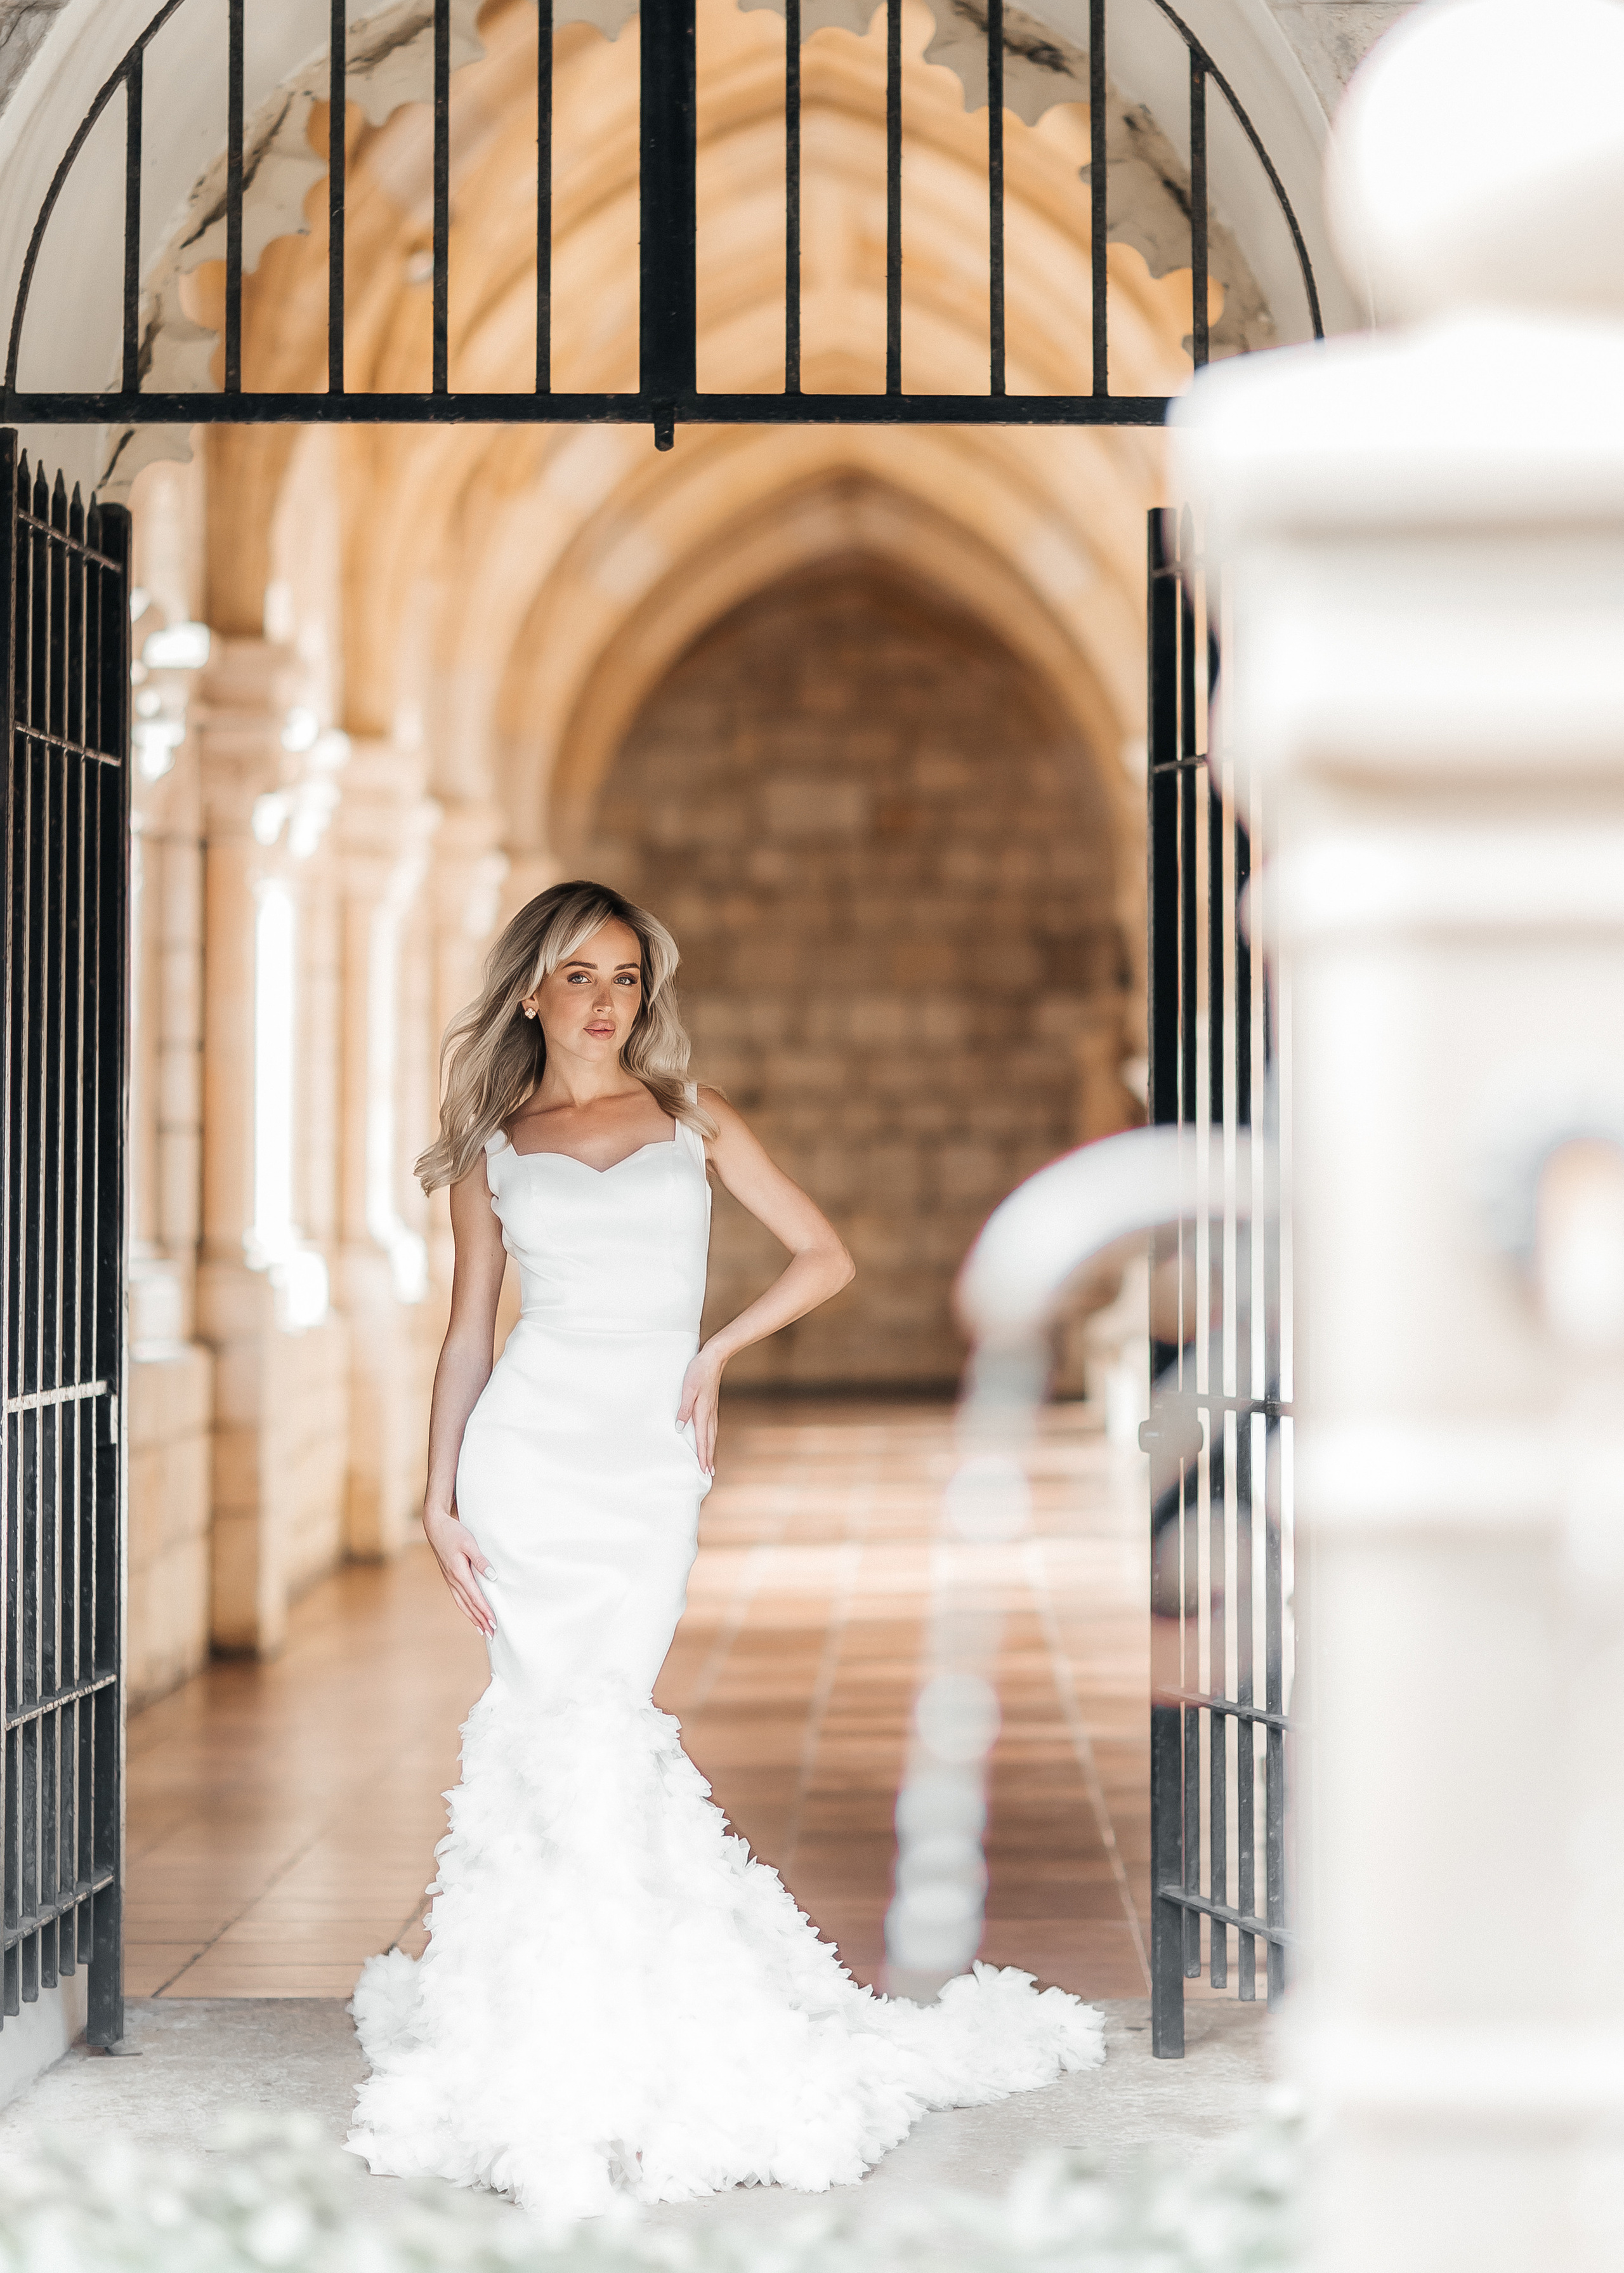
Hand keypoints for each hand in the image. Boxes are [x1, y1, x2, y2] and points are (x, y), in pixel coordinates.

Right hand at [423, 1505, 494, 1637]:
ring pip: (462, 1604)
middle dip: (480, 1620)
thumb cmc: (454, 1533)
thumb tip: (492, 1576)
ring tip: (482, 1630)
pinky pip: (458, 1598)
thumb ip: (481, 1560)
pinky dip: (466, 1608)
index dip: (485, 1611)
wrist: (435, 1527)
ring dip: (473, 1617)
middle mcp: (453, 1580)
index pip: (475, 1597)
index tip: (494, 1622)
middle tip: (492, 1634)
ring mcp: (450, 1580)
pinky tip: (470, 1613)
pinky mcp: (449, 1577)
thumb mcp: (469, 1543)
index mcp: (459, 1573)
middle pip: (469, 1605)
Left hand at [676, 1345, 724, 1475]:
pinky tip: (709, 1438)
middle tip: (709, 1473)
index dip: (703, 1456)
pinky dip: (711, 1437)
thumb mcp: (687, 1389)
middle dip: (709, 1457)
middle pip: (710, 1441)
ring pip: (712, 1434)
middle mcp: (709, 1414)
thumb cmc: (698, 1372)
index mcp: (702, 1412)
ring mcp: (712, 1409)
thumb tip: (680, 1428)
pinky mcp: (712, 1404)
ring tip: (710, 1461)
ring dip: (711, 1449)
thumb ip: (684, 1409)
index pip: (703, 1439)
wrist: (714, 1358)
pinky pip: (712, 1426)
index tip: (703, 1470)